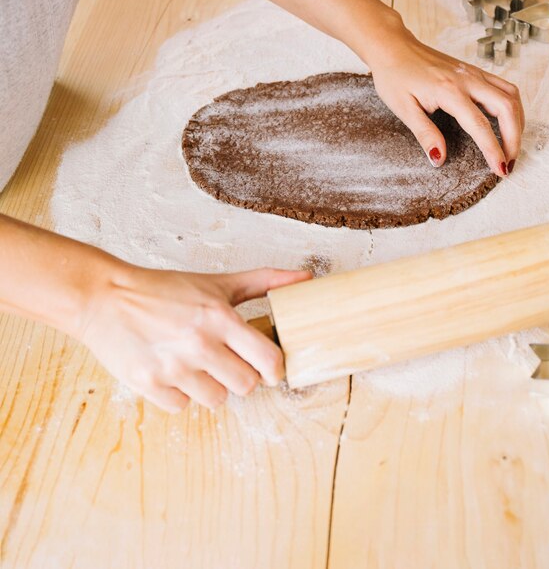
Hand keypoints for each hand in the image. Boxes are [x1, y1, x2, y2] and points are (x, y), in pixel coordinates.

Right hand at [80, 264, 311, 412]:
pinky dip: (180, 394)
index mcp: (219, 317)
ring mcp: (173, 367)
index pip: (269, 362)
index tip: (269, 368)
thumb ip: (264, 281)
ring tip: (195, 363)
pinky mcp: (149, 385)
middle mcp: (199, 344)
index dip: (275, 370)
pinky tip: (171, 371)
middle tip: (226, 361)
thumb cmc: (165, 290)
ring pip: (216, 400)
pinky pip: (182, 407)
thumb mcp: (217, 283)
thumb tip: (305, 278)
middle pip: (246, 386)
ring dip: (211, 386)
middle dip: (242, 376)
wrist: (106, 297)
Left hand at [369, 31, 523, 176]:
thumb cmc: (395, 77)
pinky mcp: (474, 71)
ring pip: (510, 96)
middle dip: (514, 139)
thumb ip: (424, 134)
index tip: (500, 169)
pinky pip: (504, 87)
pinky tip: (508, 123)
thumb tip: (439, 159)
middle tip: (509, 163)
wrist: (394, 48)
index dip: (493, 150)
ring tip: (512, 147)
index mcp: (450, 91)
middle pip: (506, 108)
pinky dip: (512, 107)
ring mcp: (474, 73)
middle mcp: (468, 79)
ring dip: (518, 123)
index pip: (480, 125)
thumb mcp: (403, 109)